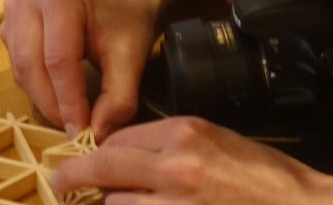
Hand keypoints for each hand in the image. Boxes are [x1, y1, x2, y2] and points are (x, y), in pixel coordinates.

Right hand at [2, 0, 160, 137]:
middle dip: (52, 103)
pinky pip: (16, 64)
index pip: (58, 59)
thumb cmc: (124, 19)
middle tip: (75, 128)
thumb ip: (118, 98)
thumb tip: (96, 135)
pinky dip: (35, 86)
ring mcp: (12, 7)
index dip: (68, 100)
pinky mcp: (7, 22)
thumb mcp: (131, 57)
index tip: (83, 131)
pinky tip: (57, 92)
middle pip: (31, 64)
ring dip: (42, 98)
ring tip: (70, 113)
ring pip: (20, 67)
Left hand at [50, 118, 332, 203]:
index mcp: (185, 134)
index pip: (118, 140)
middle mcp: (176, 166)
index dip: (98, 154)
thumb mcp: (219, 143)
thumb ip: (172, 146)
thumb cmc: (271, 182)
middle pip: (104, 169)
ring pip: (116, 204)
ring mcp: (179, 204)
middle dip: (76, 178)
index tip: (84, 161)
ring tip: (125, 201)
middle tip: (61, 184)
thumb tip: (126, 156)